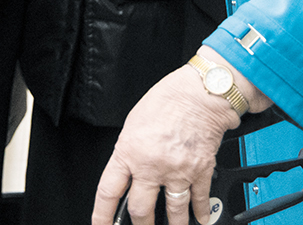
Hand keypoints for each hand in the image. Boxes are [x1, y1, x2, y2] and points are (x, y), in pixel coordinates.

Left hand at [91, 65, 240, 224]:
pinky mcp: (199, 171)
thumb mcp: (134, 122)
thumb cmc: (168, 99)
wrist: (200, 91)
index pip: (108, 192)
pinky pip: (199, 199)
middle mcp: (151, 165)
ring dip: (173, 224)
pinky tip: (200, 218)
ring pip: (173, 212)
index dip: (102, 215)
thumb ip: (130, 150)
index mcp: (129, 151)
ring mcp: (176, 171)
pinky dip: (201, 212)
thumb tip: (130, 170)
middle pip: (140, 210)